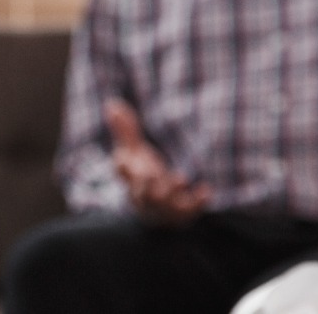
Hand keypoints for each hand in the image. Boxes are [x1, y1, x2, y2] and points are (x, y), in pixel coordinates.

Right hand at [105, 98, 209, 225]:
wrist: (156, 214)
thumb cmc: (143, 176)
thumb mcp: (133, 152)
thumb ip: (124, 130)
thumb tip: (112, 103)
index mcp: (132, 178)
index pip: (123, 173)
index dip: (122, 169)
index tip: (122, 161)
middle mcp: (145, 195)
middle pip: (143, 193)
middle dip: (147, 185)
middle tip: (152, 175)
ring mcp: (164, 206)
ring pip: (165, 204)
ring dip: (171, 192)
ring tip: (180, 178)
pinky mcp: (182, 213)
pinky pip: (189, 211)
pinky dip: (197, 202)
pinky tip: (206, 191)